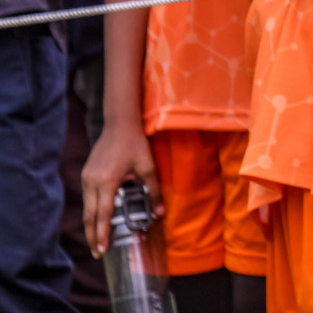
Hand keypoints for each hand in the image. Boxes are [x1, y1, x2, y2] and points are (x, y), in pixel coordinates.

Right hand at [81, 121, 161, 257]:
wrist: (120, 124)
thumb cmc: (135, 144)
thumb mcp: (148, 167)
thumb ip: (154, 191)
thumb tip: (160, 213)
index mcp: (106, 182)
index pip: (103, 214)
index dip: (102, 234)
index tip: (101, 250)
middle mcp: (92, 182)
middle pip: (89, 216)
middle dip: (92, 235)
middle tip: (97, 253)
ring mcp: (86, 177)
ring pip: (87, 207)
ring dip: (91, 224)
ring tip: (97, 239)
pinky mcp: (86, 174)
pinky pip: (87, 197)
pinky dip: (92, 211)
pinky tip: (98, 218)